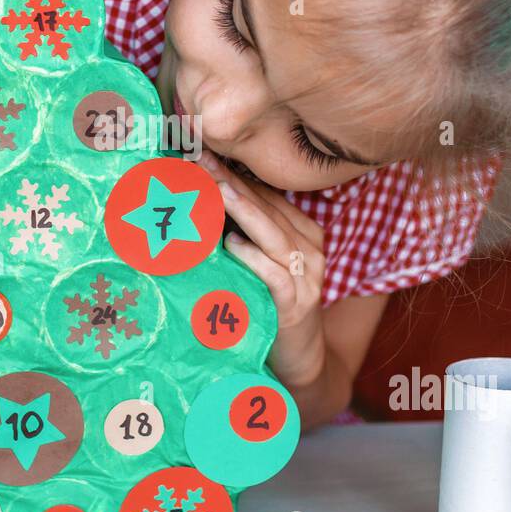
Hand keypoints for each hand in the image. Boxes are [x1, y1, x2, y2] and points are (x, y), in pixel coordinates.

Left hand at [198, 147, 327, 388]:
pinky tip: (231, 244)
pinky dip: (253, 258)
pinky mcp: (296, 305)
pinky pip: (275, 275)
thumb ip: (245, 233)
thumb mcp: (263, 263)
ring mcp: (306, 277)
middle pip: (267, 208)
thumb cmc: (272, 305)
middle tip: (200, 159)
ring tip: (217, 190)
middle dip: (232, 181)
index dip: (234, 172)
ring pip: (273, 235)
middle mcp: (310, 249)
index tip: (202, 152)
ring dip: (244, 211)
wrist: (301, 359)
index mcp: (304, 232)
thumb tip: (200, 198)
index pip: (266, 194)